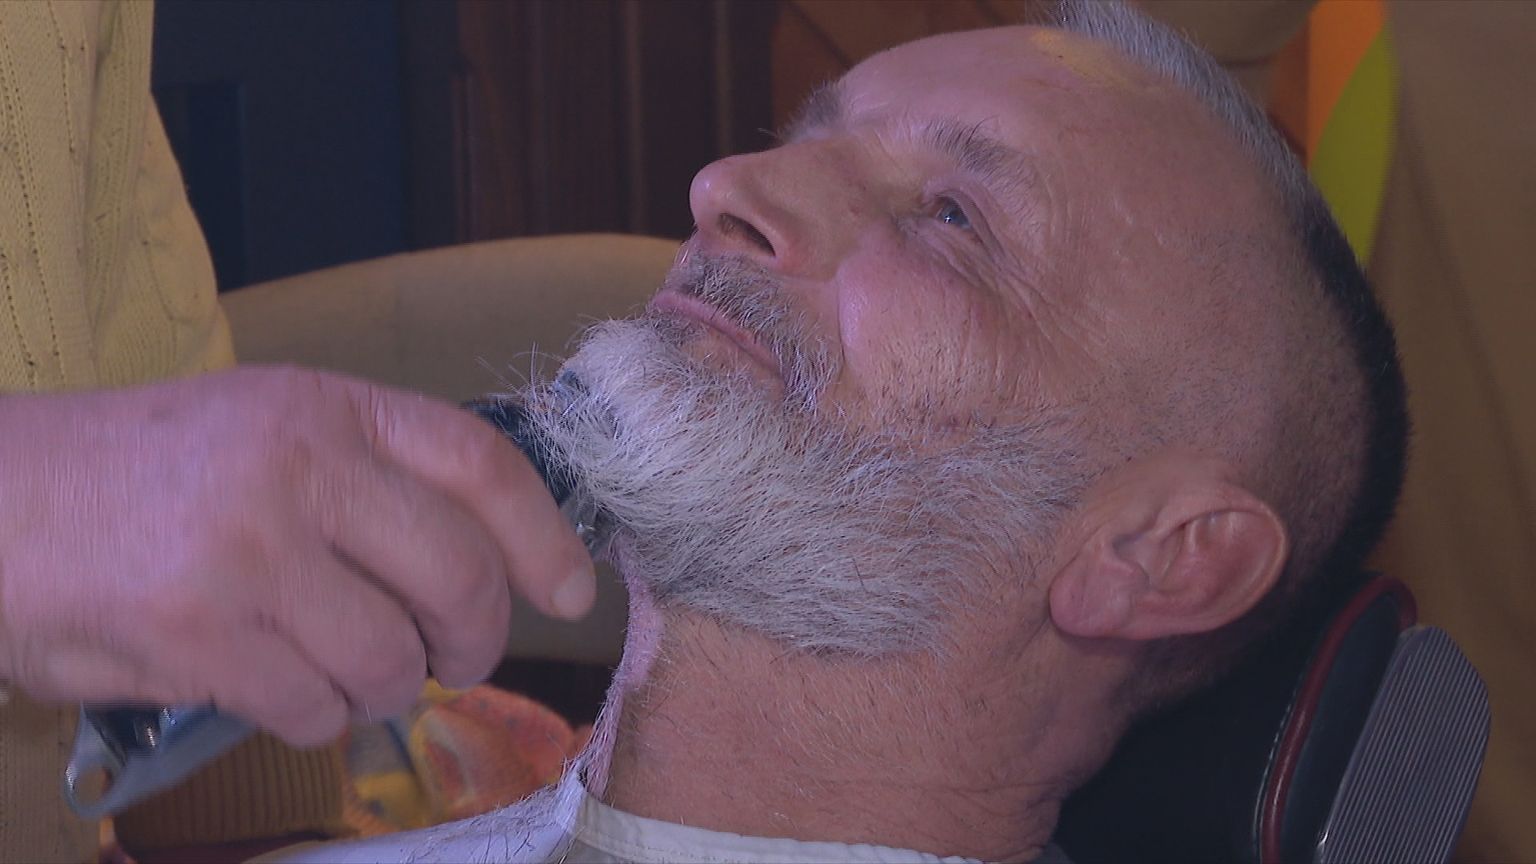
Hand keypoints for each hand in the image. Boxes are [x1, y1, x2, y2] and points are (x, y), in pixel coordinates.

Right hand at [0, 366, 595, 745]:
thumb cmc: (143, 472)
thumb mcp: (268, 429)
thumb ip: (372, 477)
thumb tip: (492, 559)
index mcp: (328, 408)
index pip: (479, 465)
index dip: (544, 536)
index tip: (570, 592)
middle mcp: (300, 469)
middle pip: (459, 577)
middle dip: (474, 641)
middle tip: (455, 659)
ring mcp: (251, 553)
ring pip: (391, 659)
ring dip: (383, 686)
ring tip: (339, 667)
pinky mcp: (202, 635)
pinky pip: (316, 708)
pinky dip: (314, 715)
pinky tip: (278, 685)